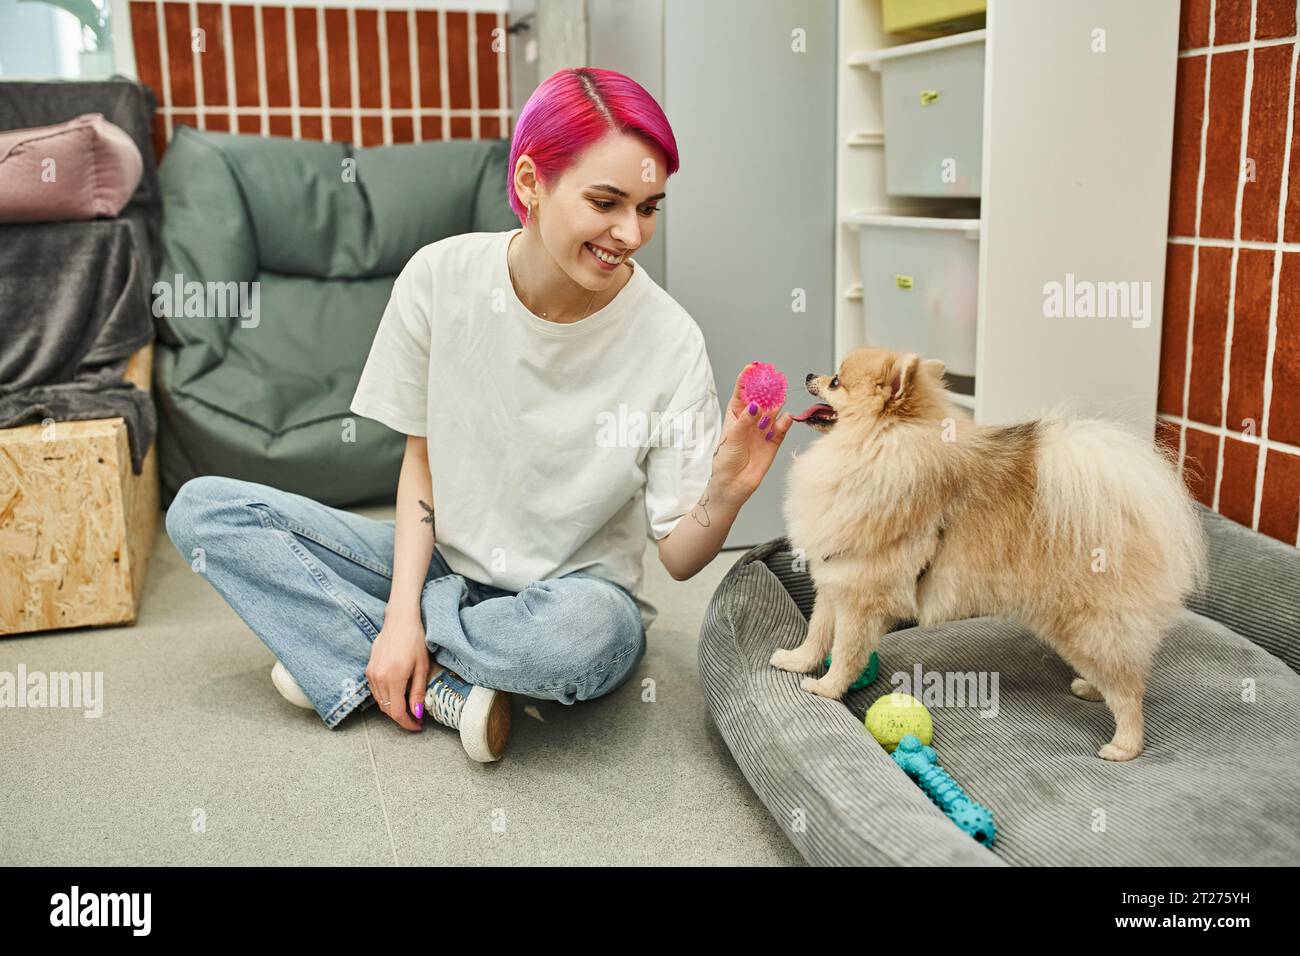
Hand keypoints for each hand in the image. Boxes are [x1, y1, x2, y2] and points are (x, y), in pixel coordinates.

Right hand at [365, 609, 430, 730]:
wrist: (400, 620)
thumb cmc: (415, 640)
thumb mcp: (422, 667)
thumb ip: (418, 692)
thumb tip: (417, 713)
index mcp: (394, 678)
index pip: (397, 712)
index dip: (408, 724)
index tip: (418, 726)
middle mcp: (379, 678)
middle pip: (387, 710)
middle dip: (402, 718)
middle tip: (416, 719)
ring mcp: (371, 674)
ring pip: (380, 702)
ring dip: (393, 708)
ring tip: (409, 707)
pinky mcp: (369, 669)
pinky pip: (376, 691)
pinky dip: (386, 698)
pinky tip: (398, 694)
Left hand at [709, 362, 793, 498]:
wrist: (733, 485)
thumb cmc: (725, 461)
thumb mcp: (732, 437)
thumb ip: (745, 421)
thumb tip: (755, 405)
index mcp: (735, 416)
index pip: (742, 393)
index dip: (747, 380)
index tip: (753, 367)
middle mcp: (750, 421)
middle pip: (761, 399)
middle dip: (766, 388)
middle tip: (773, 379)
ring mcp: (762, 430)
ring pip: (773, 411)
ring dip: (776, 403)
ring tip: (779, 396)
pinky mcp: (773, 442)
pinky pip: (781, 428)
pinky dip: (784, 422)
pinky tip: (785, 418)